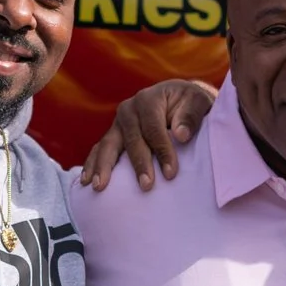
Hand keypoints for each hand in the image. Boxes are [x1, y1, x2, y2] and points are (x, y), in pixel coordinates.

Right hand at [78, 79, 216, 190]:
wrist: (180, 101)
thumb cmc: (191, 104)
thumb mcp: (199, 102)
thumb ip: (192, 115)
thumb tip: (181, 134)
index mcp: (148, 98)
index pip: (154, 128)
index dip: (163, 151)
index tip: (171, 174)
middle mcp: (129, 109)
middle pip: (131, 139)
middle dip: (138, 164)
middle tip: (146, 186)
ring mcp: (118, 123)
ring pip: (108, 145)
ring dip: (103, 167)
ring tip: (99, 187)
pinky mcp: (113, 136)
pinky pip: (99, 150)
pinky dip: (92, 165)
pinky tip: (87, 182)